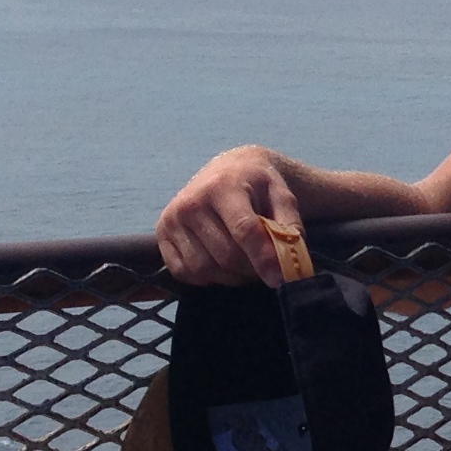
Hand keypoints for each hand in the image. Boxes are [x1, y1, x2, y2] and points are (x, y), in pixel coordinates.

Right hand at [156, 146, 303, 285]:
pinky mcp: (161, 234)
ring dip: (230, 276)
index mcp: (224, 186)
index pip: (244, 230)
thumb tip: (289, 266)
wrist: (227, 170)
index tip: (279, 279)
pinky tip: (220, 263)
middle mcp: (192, 201)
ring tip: (245, 264)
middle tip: (264, 267)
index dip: (263, 259)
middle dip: (250, 269)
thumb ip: (289, 227)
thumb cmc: (258, 186)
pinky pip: (184, 272)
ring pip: (204, 268)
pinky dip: (207, 277)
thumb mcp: (282, 196)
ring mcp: (172, 218)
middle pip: (225, 254)